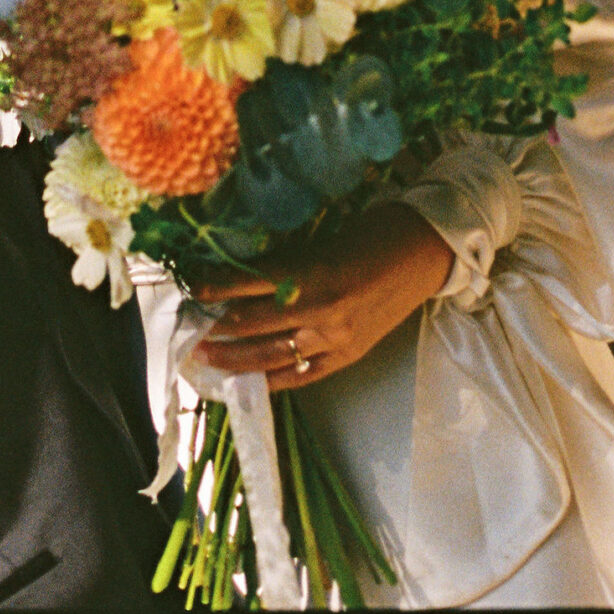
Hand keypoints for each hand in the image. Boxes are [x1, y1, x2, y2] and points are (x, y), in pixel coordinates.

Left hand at [192, 203, 452, 391]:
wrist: (427, 253)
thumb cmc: (376, 231)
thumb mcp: (326, 237)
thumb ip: (288, 259)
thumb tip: (243, 272)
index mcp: (316, 273)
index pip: (250, 286)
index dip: (216, 288)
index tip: (191, 287)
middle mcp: (322, 312)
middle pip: (253, 324)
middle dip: (216, 325)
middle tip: (187, 325)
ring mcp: (335, 339)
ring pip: (271, 356)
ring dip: (233, 357)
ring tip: (203, 357)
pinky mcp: (347, 356)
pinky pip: (300, 375)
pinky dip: (270, 380)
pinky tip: (245, 381)